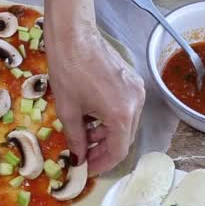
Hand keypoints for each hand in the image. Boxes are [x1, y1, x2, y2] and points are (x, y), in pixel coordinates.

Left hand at [44, 24, 144, 174]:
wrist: (74, 36)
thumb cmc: (68, 71)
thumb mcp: (68, 111)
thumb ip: (76, 139)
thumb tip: (78, 159)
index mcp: (121, 113)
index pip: (118, 150)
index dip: (102, 163)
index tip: (88, 169)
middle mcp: (136, 103)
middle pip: (125, 138)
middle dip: (104, 150)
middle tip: (84, 156)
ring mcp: (137, 90)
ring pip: (126, 124)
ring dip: (107, 135)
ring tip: (84, 137)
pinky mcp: (133, 81)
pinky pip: (126, 109)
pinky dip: (111, 119)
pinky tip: (92, 118)